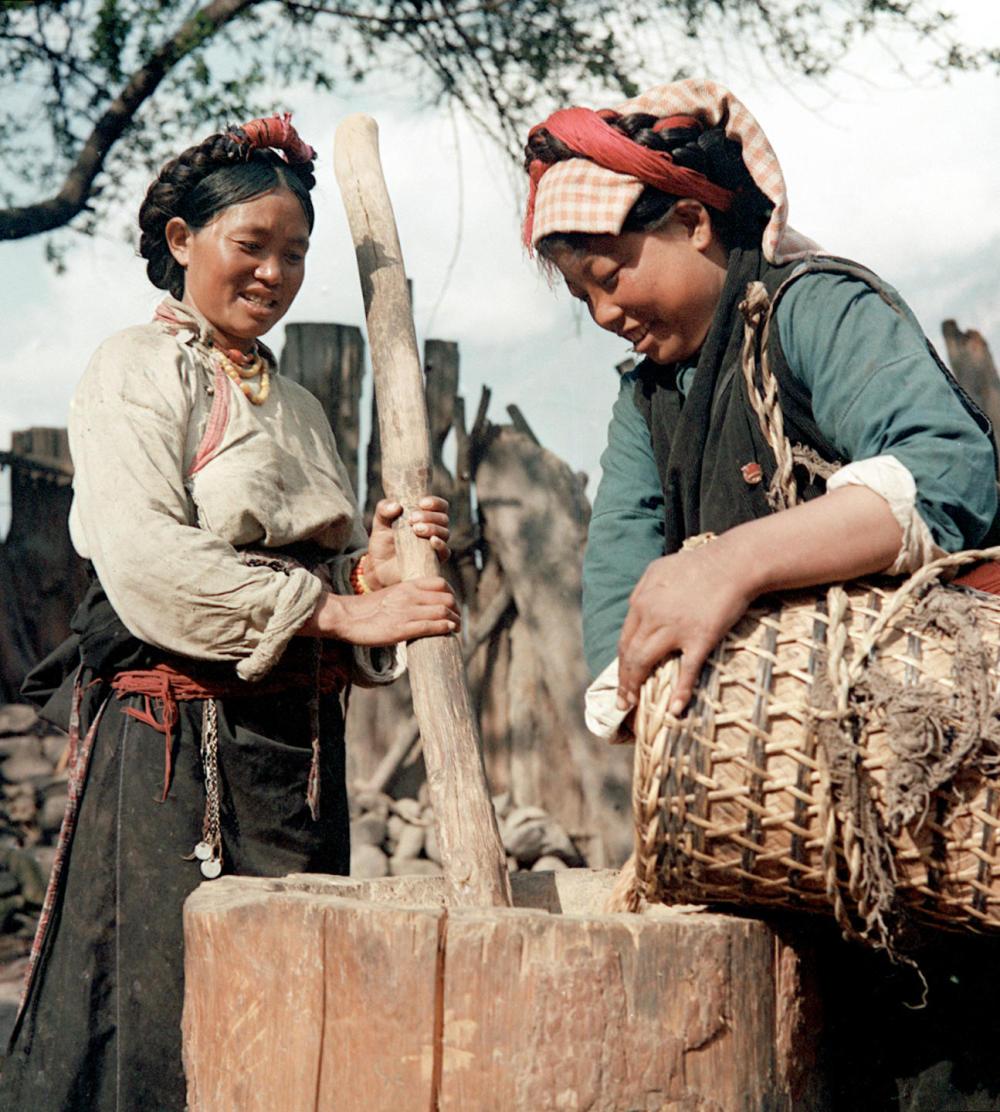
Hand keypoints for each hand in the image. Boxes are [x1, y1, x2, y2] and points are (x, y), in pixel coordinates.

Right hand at [303, 576, 460, 644]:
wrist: (346, 616)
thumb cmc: (368, 609)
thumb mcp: (392, 595)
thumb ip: (408, 596)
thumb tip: (424, 606)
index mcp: (407, 586)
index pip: (441, 584)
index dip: (452, 595)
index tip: (452, 605)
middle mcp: (410, 596)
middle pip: (447, 598)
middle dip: (456, 610)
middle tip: (457, 619)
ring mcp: (406, 612)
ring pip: (442, 612)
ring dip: (455, 620)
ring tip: (457, 628)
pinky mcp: (401, 629)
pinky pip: (431, 626)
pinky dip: (445, 628)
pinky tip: (450, 630)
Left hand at [365, 496, 450, 587]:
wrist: (379, 569)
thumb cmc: (382, 543)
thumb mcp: (380, 523)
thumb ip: (384, 509)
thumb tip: (396, 506)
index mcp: (425, 517)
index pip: (439, 506)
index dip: (435, 502)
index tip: (421, 503)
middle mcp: (433, 530)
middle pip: (443, 518)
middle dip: (430, 516)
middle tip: (412, 519)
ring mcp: (434, 546)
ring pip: (445, 533)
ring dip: (433, 528)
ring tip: (416, 529)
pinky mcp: (434, 561)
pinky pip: (445, 552)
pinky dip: (441, 545)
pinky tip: (432, 541)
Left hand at [617, 543, 751, 716]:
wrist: (734, 563)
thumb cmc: (699, 564)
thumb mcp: (659, 569)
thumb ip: (643, 589)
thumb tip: (634, 607)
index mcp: (641, 601)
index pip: (624, 640)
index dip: (621, 663)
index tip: (621, 680)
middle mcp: (651, 617)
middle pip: (630, 654)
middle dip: (624, 681)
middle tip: (622, 702)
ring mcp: (675, 629)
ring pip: (645, 662)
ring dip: (636, 687)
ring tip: (634, 705)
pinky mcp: (700, 638)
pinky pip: (686, 670)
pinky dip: (680, 692)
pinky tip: (675, 709)